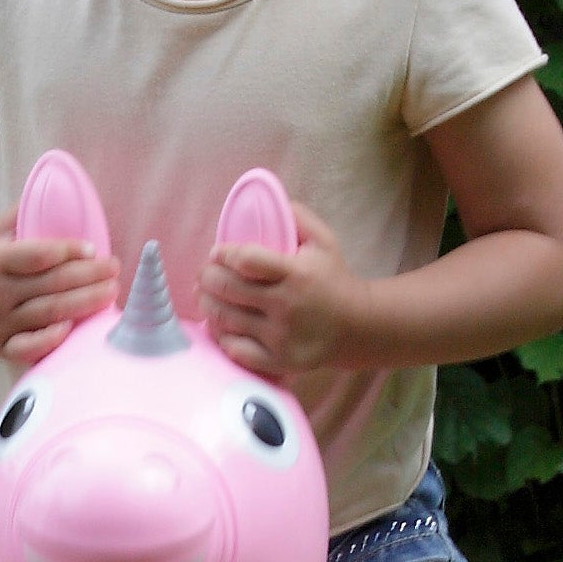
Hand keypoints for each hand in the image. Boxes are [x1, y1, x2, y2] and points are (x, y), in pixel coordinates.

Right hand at [0, 210, 119, 362]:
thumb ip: (24, 212)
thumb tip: (60, 187)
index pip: (37, 255)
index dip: (68, 251)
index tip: (94, 248)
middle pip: (51, 284)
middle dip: (89, 276)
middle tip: (114, 268)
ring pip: (49, 313)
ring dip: (85, 303)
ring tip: (111, 292)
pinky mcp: (1, 346)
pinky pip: (28, 348)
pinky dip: (49, 341)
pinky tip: (71, 330)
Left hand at [199, 203, 360, 378]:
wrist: (357, 327)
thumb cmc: (334, 280)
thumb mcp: (324, 241)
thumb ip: (297, 217)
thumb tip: (269, 199)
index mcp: (296, 274)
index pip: (246, 261)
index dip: (223, 254)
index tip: (217, 253)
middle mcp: (286, 306)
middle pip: (228, 290)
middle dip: (207, 277)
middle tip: (205, 273)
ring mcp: (280, 336)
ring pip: (226, 319)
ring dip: (207, 304)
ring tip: (205, 294)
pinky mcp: (277, 361)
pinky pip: (235, 349)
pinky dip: (221, 335)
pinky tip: (220, 324)